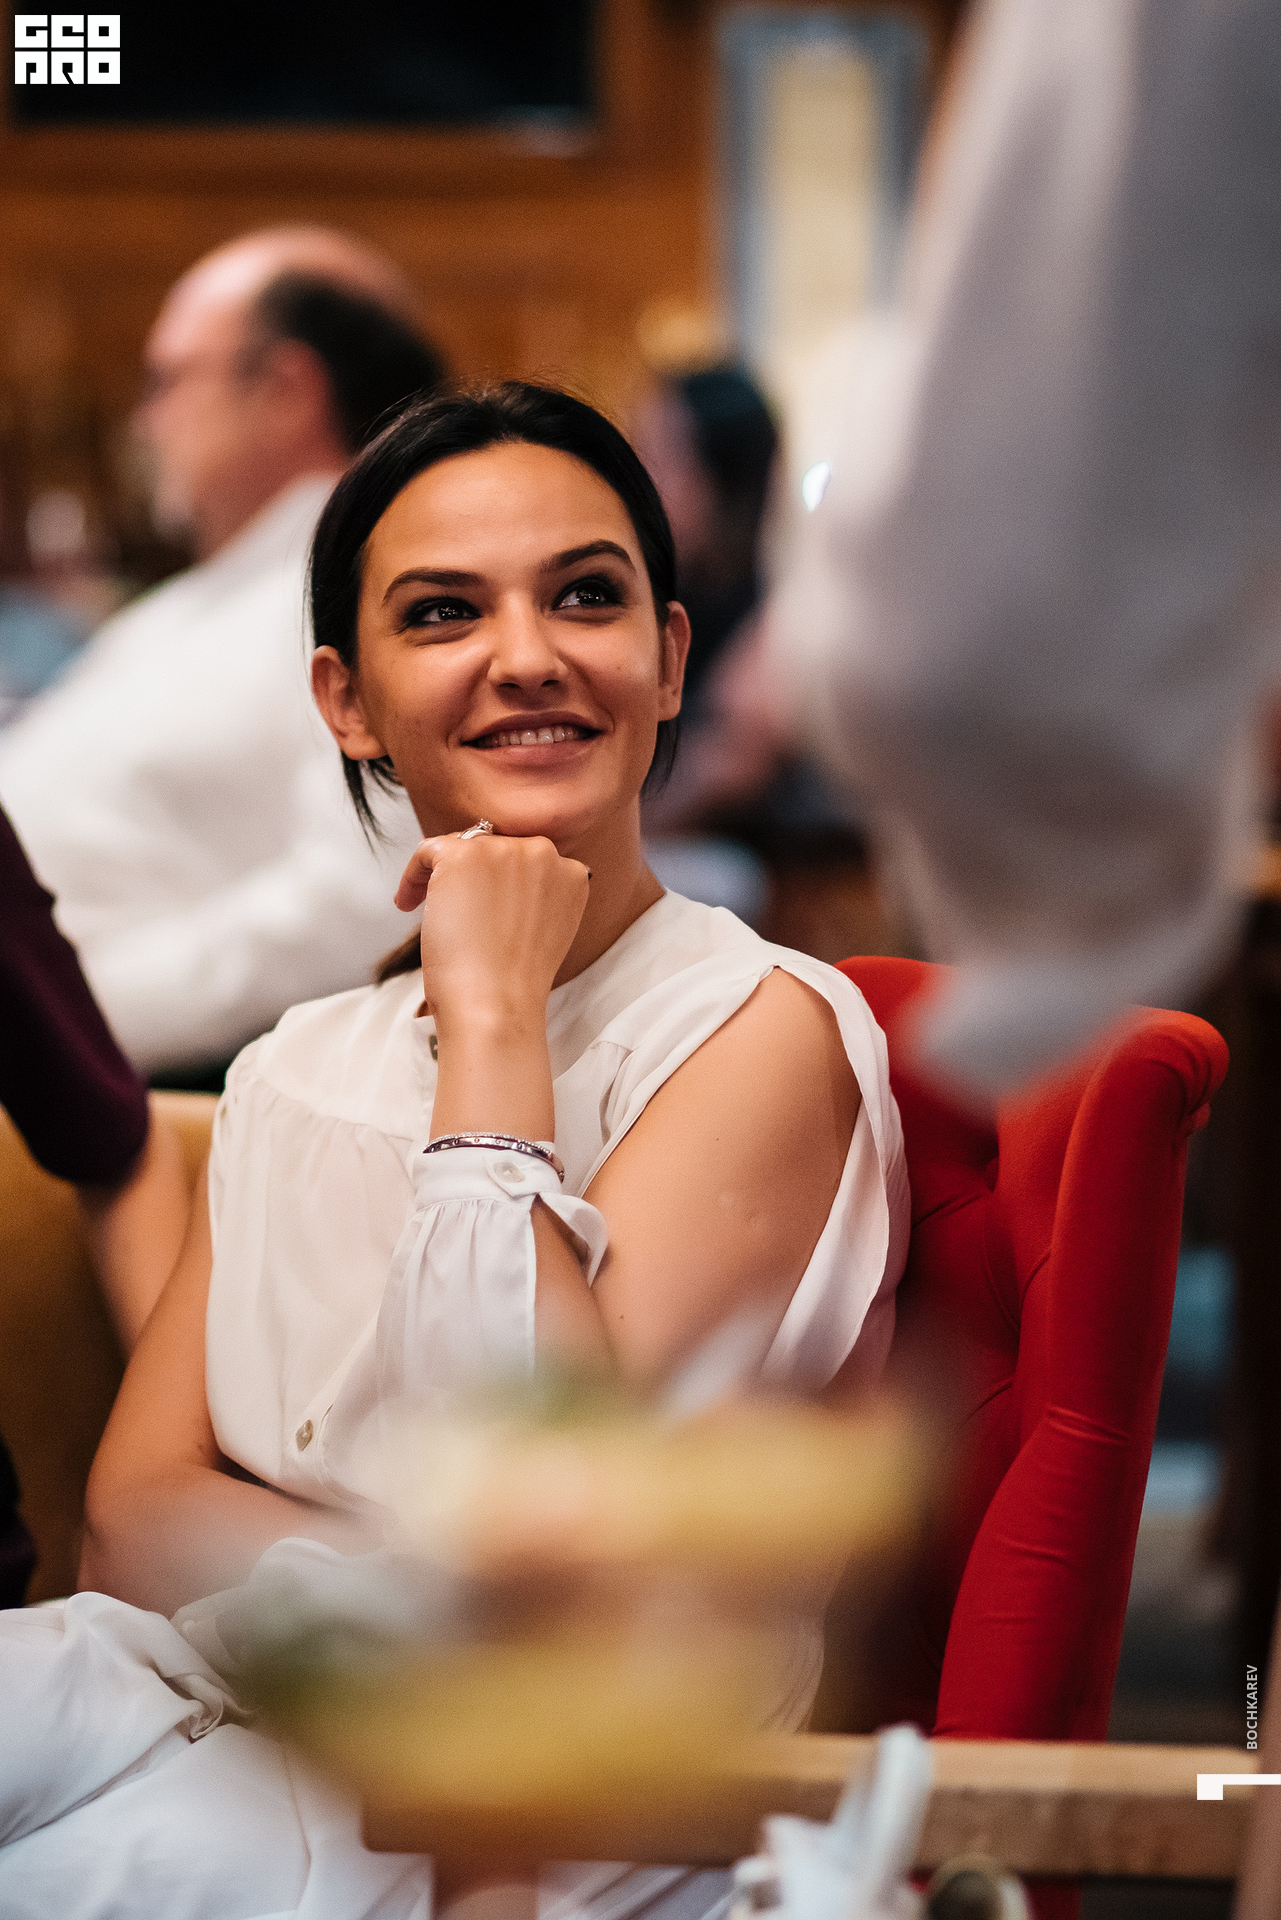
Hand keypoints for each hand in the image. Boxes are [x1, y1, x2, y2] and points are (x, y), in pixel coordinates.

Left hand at [396, 832, 590, 1028]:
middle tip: (455, 912)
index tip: (483, 908)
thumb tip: (501, 886)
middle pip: (496, 848)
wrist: (496, 1004)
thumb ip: (536, 899)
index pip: (527, 861)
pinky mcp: (463, 855)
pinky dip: (412, 876)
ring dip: (442, 876)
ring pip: (462, 847)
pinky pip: (428, 851)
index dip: (499, 883)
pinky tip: (408, 903)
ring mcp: (504, 851)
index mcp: (572, 874)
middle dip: (473, 877)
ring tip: (430, 911)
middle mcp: (544, 853)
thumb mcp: (545, 932)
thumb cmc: (514, 983)